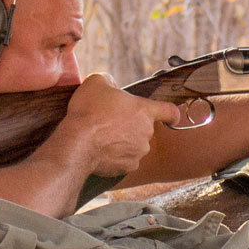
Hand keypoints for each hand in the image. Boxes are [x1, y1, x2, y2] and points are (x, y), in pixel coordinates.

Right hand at [51, 74, 179, 176]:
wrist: (77, 142)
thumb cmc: (89, 111)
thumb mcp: (97, 82)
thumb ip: (110, 81)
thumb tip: (111, 86)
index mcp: (144, 111)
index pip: (170, 111)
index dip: (171, 114)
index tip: (170, 117)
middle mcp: (146, 133)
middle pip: (145, 128)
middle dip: (132, 125)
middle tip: (111, 121)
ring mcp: (138, 152)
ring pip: (135, 145)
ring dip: (124, 141)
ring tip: (103, 136)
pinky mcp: (128, 167)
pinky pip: (125, 160)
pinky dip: (116, 156)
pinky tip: (101, 150)